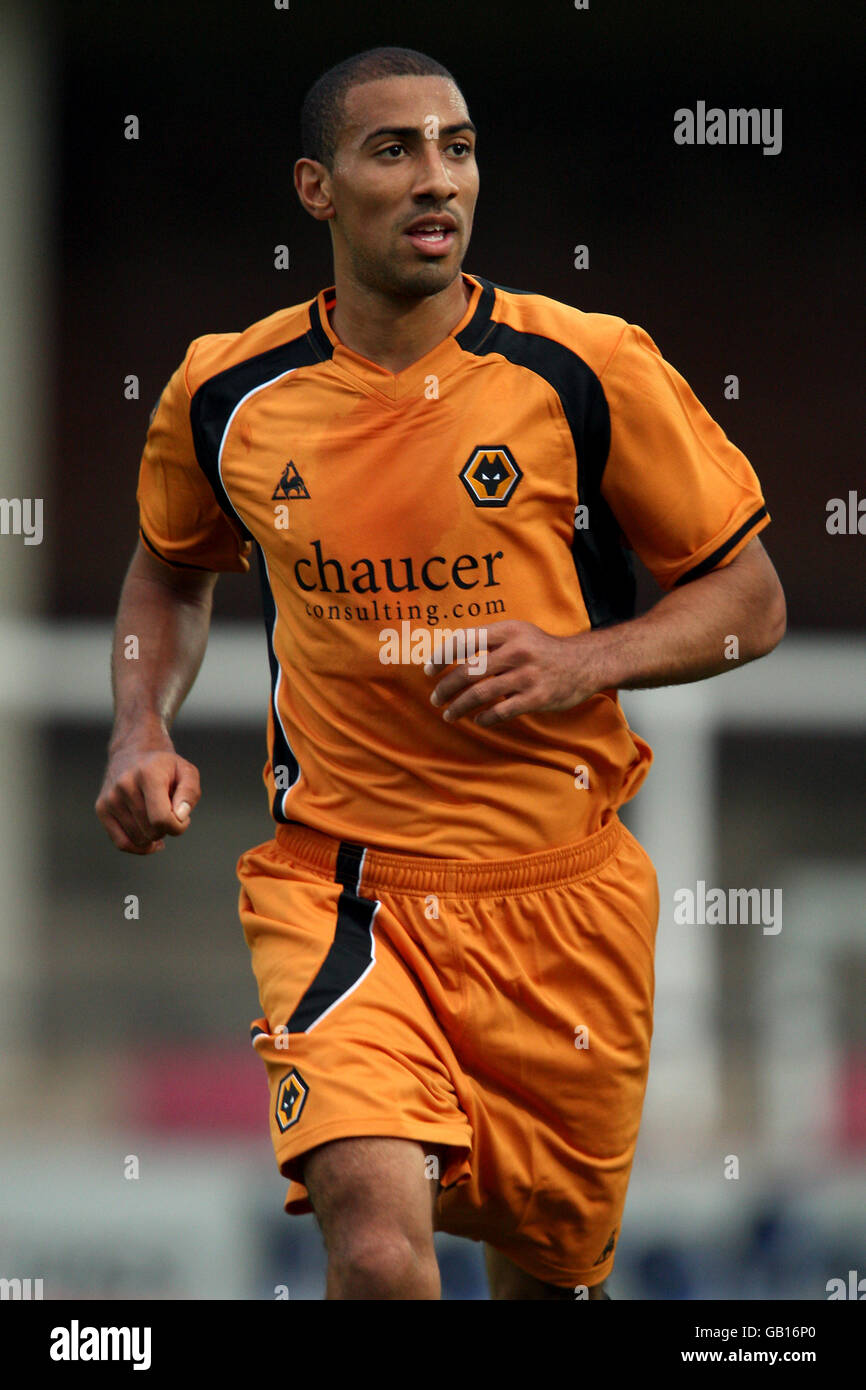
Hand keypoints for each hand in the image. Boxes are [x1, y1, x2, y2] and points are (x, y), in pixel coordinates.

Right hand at [95, 736, 200, 853]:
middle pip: (152, 831)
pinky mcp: (101, 809)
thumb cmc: (164, 766)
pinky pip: (122, 843)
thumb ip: (190, 793)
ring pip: (139, 839)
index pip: (162, 818)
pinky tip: (151, 841)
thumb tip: (180, 816)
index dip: (178, 826)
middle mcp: (124, 785)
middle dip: (167, 829)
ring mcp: (110, 798)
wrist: (133, 751)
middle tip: (169, 812)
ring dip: (154, 835)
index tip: (183, 818)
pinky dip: (139, 847)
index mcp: (148, 774)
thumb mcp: (187, 771)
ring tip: (156, 815)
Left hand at [426, 620, 598, 726]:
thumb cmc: (542, 649)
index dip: (441, 656)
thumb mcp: (518, 633)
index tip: (428, 671)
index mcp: (508, 630)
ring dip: (459, 706)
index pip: (464, 640)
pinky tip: (477, 720)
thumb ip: (489, 641)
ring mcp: (527, 675)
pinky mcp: (537, 697)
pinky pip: (501, 711)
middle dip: (446, 687)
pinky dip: (484, 718)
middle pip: (468, 671)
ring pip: (480, 694)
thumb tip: (448, 654)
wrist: (585, 663)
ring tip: (449, 714)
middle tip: (435, 698)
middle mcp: (516, 650)